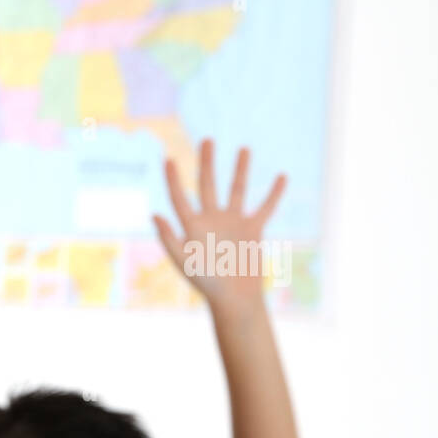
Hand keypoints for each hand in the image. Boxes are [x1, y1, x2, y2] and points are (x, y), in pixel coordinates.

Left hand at [152, 139, 285, 315]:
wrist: (234, 298)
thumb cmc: (206, 283)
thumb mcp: (184, 260)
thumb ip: (168, 237)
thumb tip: (155, 214)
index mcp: (192, 226)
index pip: (179, 197)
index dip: (173, 179)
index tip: (168, 158)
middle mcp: (212, 220)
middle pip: (208, 185)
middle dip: (207, 163)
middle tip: (207, 140)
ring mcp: (233, 223)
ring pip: (237, 190)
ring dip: (240, 170)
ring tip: (244, 149)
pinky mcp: (253, 229)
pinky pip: (265, 207)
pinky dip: (274, 193)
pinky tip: (282, 176)